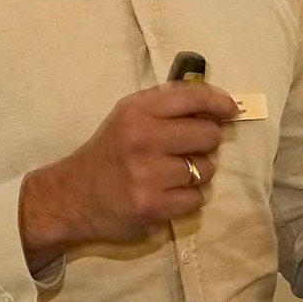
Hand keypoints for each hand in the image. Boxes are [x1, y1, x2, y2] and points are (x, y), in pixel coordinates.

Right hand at [19, 81, 237, 268]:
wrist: (71, 196)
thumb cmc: (108, 151)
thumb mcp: (128, 115)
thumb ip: (166, 103)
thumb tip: (214, 99)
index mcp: (137, 109)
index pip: (194, 96)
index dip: (220, 102)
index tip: (231, 111)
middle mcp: (143, 137)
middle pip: (209, 134)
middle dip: (206, 143)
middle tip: (189, 149)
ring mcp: (148, 174)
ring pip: (207, 168)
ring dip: (198, 173)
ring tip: (174, 174)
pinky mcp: (153, 206)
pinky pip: (197, 198)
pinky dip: (189, 198)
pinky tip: (168, 194)